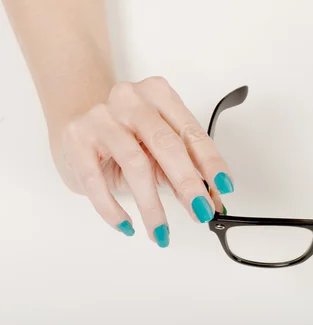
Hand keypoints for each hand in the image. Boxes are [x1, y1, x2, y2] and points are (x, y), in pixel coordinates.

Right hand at [52, 77, 232, 246]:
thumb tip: (211, 199)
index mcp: (159, 94)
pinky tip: (127, 224)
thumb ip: (184, 168)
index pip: (192, 132)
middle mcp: (131, 99)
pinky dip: (113, 208)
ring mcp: (100, 117)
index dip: (211, 162)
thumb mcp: (157, 145)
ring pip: (135, 164)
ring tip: (161, 230)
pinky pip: (96, 181)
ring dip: (152, 205)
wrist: (75, 117)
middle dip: (188, 183)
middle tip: (201, 210)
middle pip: (166, 144)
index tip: (224, 187)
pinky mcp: (76, 139)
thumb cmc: (126, 132)